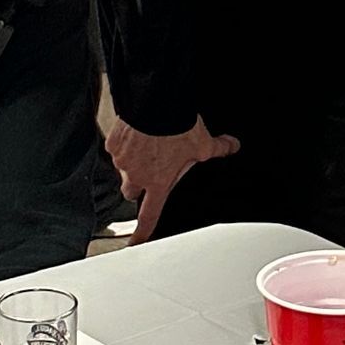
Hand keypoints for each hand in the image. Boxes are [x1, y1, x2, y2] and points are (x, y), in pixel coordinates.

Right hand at [105, 115, 239, 241]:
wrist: (155, 101)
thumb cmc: (176, 126)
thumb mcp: (203, 142)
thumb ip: (217, 148)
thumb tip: (232, 146)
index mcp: (158, 182)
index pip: (148, 216)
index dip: (142, 232)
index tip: (135, 242)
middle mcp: (137, 176)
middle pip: (131, 192)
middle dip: (139, 185)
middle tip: (150, 171)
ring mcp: (122, 160)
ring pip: (124, 169)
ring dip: (133, 163)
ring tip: (147, 145)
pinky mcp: (113, 143)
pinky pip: (116, 149)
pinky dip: (125, 144)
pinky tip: (137, 133)